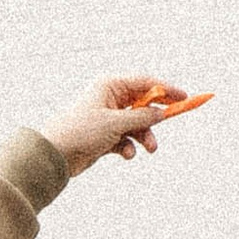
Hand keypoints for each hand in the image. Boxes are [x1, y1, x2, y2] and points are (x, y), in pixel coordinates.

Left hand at [41, 74, 198, 175]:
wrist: (54, 155)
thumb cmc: (80, 132)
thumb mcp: (116, 123)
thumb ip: (142, 118)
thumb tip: (161, 114)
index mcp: (110, 86)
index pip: (145, 82)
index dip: (166, 89)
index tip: (185, 97)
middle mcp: (110, 99)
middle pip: (143, 104)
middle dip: (155, 117)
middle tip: (170, 122)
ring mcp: (108, 118)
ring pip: (137, 124)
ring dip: (145, 137)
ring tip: (149, 149)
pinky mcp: (105, 136)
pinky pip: (126, 139)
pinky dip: (129, 146)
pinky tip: (126, 154)